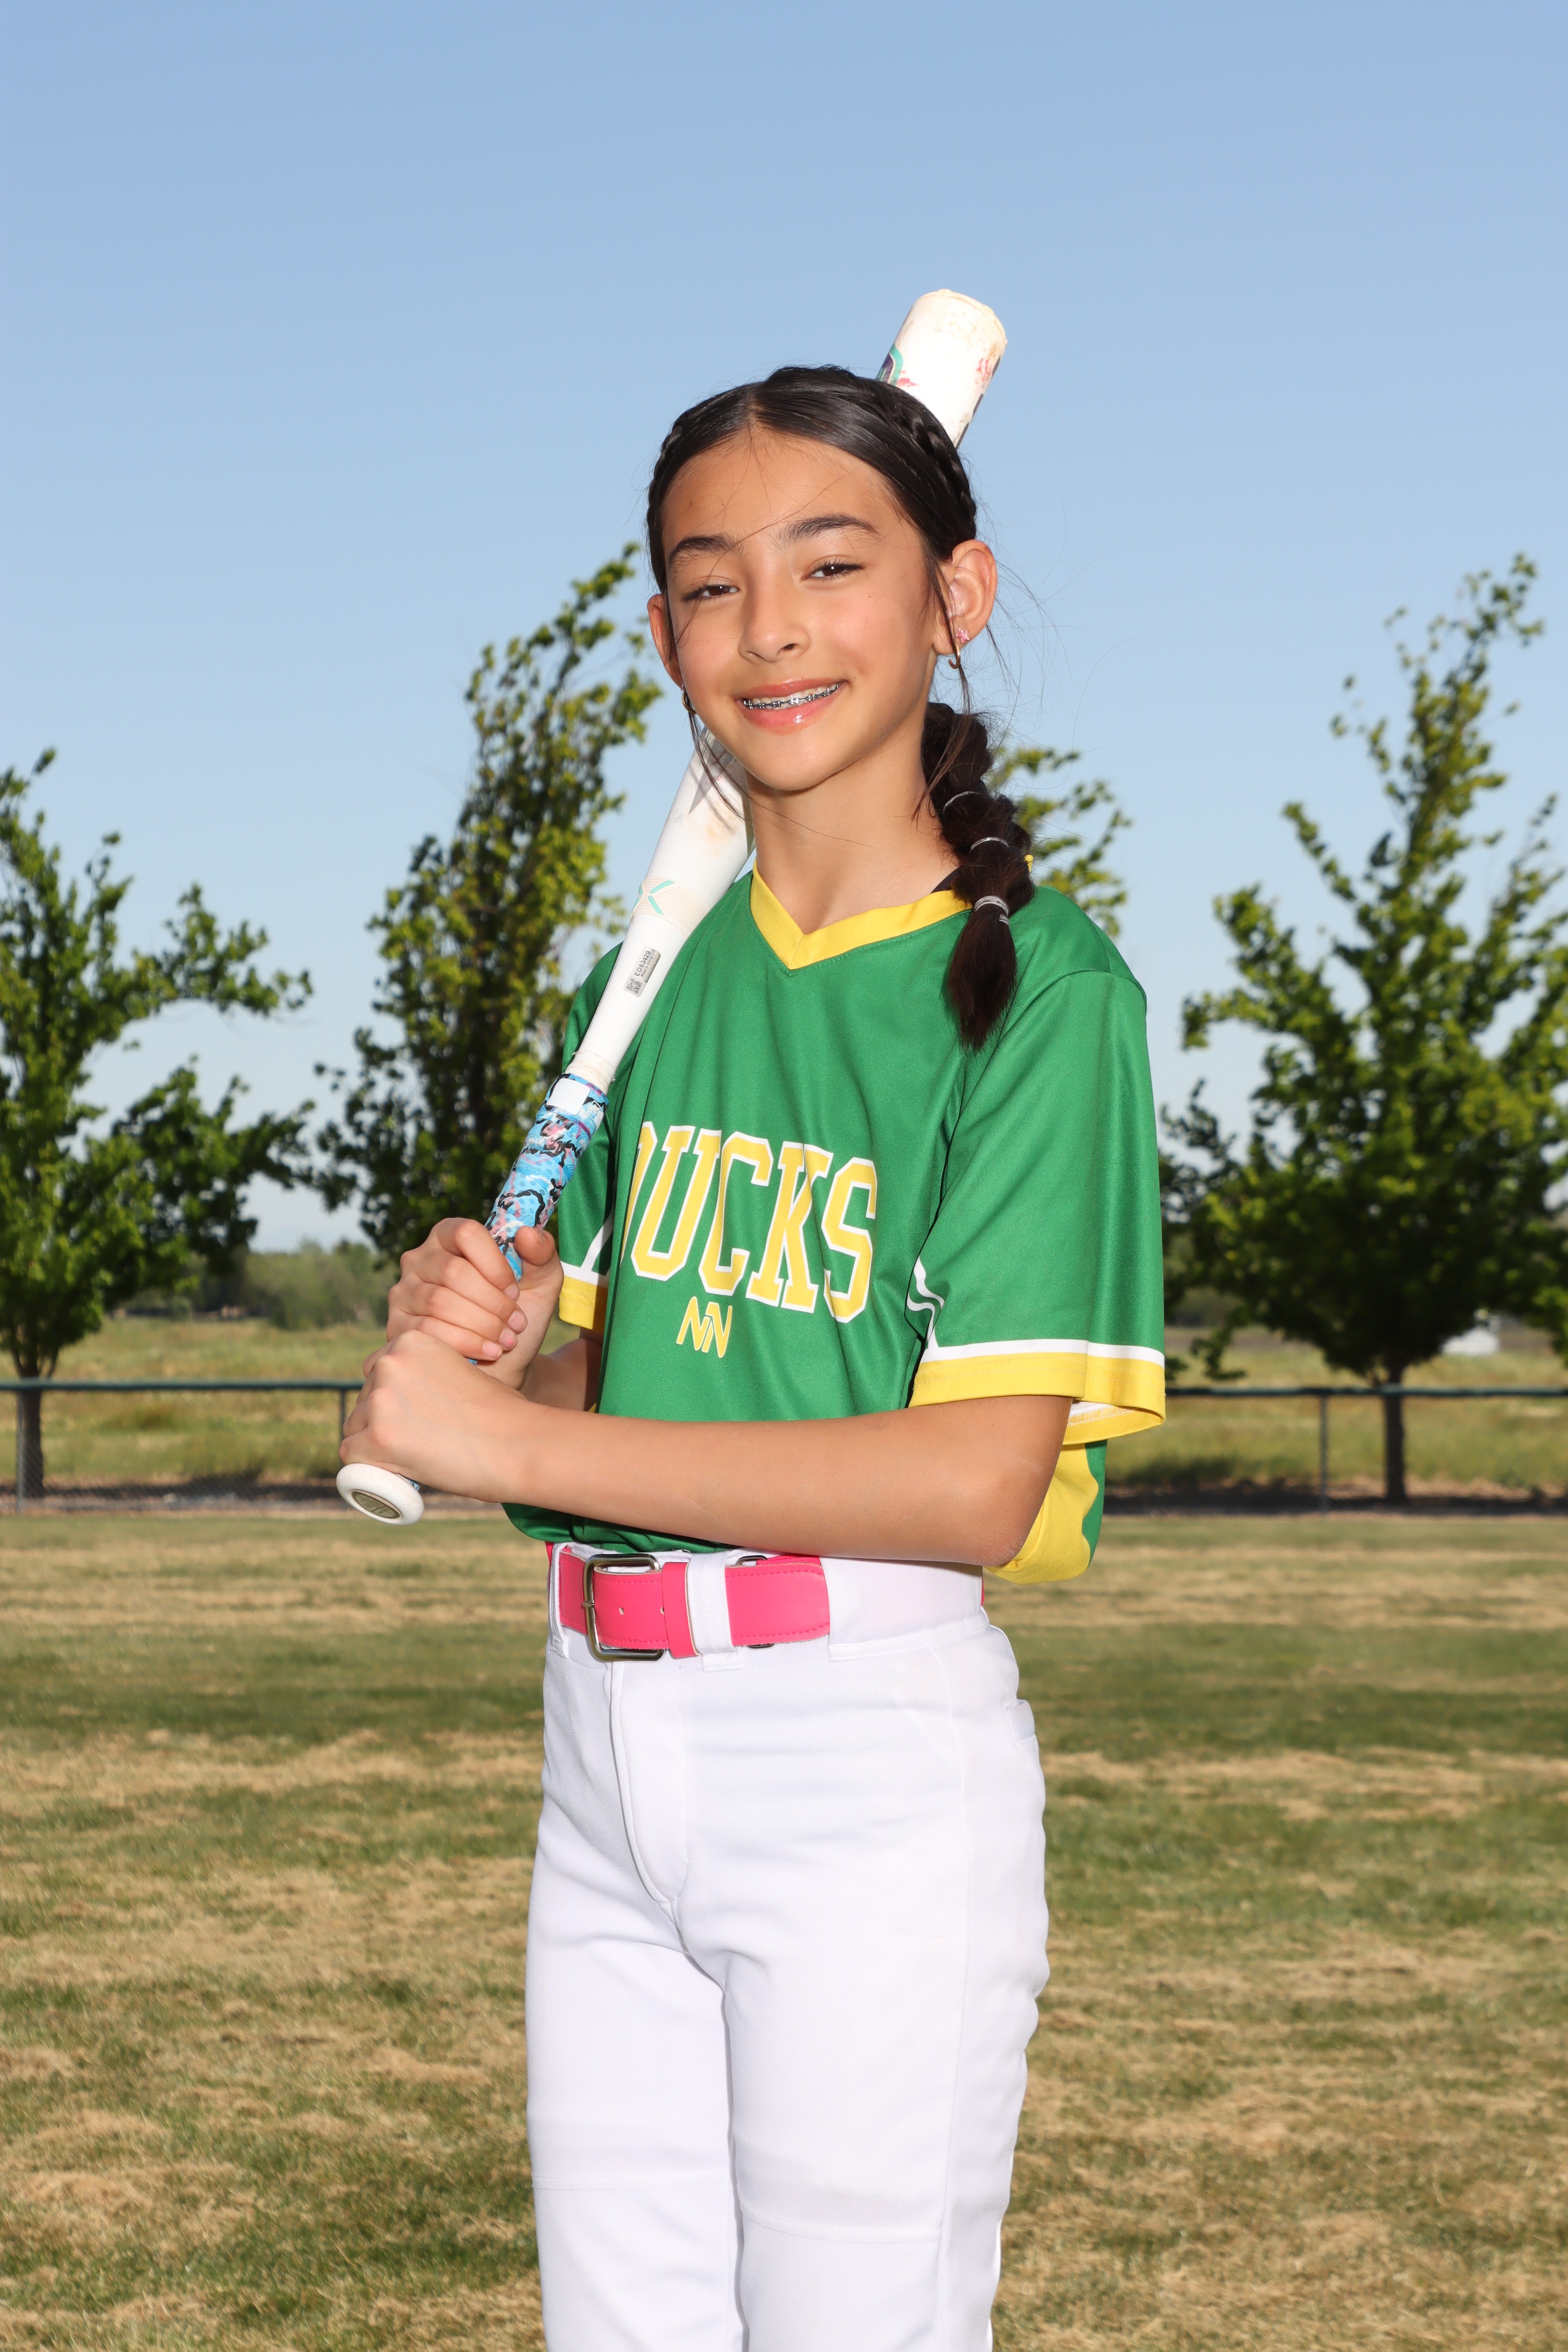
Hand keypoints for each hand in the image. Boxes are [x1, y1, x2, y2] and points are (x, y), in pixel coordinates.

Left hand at [341, 1329, 535, 1500]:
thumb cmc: (500, 1415)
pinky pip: (351, 1455)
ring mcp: (382, 1400)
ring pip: (356, 1428)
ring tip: (413, 1457)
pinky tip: (392, 1471)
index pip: (378, 1372)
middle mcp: (391, 1364)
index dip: (391, 1397)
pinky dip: (367, 1467)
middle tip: (417, 1441)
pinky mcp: (378, 1437)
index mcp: (412, 1341)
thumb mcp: (460, 1372)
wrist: (518, 1443)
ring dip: (376, 1444)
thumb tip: (410, 1403)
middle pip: (364, 1399)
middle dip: (382, 1421)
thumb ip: (430, 1376)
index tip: (410, 1416)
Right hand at [386, 1218, 562, 1388]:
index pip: (466, 1233)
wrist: (505, 1363)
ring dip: (482, 1324)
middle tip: (515, 1323)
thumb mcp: (541, 1282)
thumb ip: (542, 1253)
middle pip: (453, 1271)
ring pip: (440, 1302)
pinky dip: (466, 1343)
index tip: (514, 1290)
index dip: (495, 1264)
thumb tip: (528, 1234)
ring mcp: (404, 1293)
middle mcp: (420, 1259)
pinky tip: (490, 1352)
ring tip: (506, 1339)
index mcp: (450, 1237)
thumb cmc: (518, 1314)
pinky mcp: (398, 1326)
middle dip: (492, 1302)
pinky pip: (428, 1331)